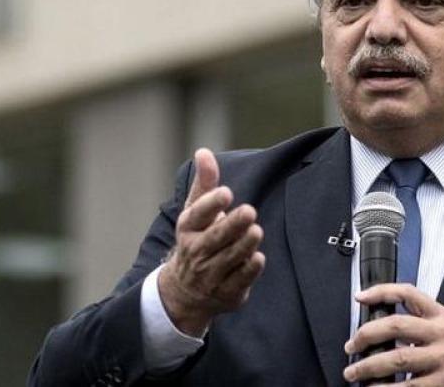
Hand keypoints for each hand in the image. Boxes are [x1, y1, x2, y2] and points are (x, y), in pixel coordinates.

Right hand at [158, 148, 265, 335]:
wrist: (186, 291)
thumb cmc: (197, 239)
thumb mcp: (196, 211)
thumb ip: (205, 182)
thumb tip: (203, 151)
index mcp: (188, 228)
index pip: (197, 215)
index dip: (211, 204)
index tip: (226, 192)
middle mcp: (196, 252)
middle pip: (214, 238)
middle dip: (232, 225)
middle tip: (249, 210)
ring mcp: (209, 275)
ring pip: (228, 259)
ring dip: (242, 246)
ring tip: (256, 231)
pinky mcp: (226, 292)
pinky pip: (237, 282)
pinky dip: (247, 271)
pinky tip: (258, 258)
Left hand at [344, 284, 443, 385]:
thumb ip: (420, 318)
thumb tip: (379, 322)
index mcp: (440, 316)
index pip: (408, 293)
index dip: (382, 291)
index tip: (359, 297)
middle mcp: (441, 334)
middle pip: (396, 325)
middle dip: (367, 335)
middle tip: (350, 346)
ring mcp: (442, 361)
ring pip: (398, 359)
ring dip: (369, 367)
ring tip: (353, 373)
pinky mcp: (443, 386)